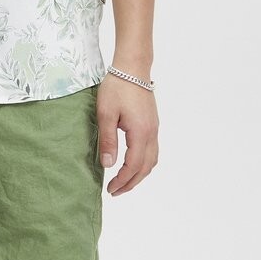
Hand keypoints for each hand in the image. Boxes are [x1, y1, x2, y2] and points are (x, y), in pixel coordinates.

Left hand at [97, 72, 158, 195]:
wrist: (133, 68)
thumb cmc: (117, 87)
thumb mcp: (106, 114)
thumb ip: (108, 140)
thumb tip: (108, 165)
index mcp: (140, 132)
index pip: (133, 166)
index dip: (123, 180)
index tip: (110, 189)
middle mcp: (151, 133)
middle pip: (146, 167)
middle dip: (132, 182)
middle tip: (115, 191)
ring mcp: (154, 128)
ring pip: (152, 160)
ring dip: (139, 174)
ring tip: (124, 182)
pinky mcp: (152, 124)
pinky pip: (152, 150)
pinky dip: (144, 163)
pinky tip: (132, 164)